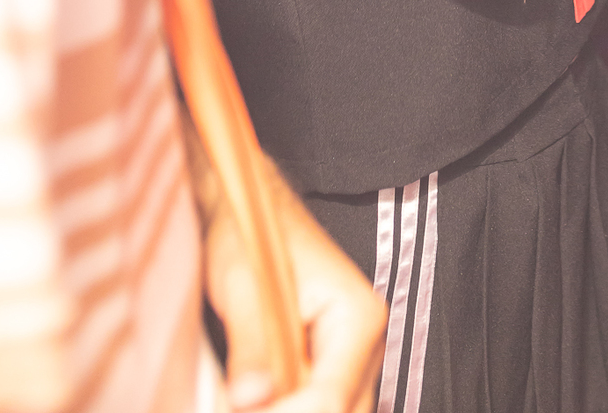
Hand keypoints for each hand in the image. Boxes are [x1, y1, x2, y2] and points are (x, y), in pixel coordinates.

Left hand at [203, 162, 385, 412]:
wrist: (251, 213)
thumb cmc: (250, 235)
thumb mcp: (243, 287)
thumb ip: (252, 345)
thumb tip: (249, 400)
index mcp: (357, 317)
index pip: (329, 400)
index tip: (240, 407)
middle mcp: (367, 344)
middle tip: (240, 403)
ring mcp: (353, 360)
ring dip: (289, 410)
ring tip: (244, 398)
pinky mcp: (333, 369)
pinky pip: (321, 407)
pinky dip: (289, 408)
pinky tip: (254, 399)